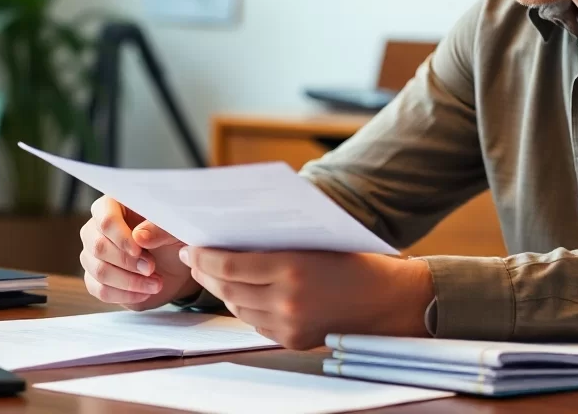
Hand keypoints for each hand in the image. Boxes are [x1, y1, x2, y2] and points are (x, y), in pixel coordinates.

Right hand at [80, 196, 198, 309]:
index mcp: (115, 206)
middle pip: (98, 246)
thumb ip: (159, 229)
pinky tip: (144, 293)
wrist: (176, 265)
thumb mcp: (175, 230)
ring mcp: (93, 255)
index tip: (139, 250)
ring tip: (156, 283)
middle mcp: (97, 229)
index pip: (105, 219)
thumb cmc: (173, 239)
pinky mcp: (96, 279)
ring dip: (130, 281)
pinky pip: (100, 290)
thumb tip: (139, 236)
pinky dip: (125, 295)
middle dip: (128, 262)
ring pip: (98, 271)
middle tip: (152, 268)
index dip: (121, 237)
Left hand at [180, 247, 433, 349]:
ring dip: (222, 290)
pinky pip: (255, 322)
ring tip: (215, 275)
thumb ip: (273, 243)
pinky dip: (245, 307)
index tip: (191, 248)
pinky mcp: (292, 340)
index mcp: (292, 267)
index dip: (204, 257)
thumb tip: (230, 237)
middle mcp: (287, 300)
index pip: (229, 264)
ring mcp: (288, 324)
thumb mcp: (312, 241)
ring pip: (237, 308)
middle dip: (206, 272)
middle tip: (195, 259)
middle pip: (227, 288)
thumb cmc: (352, 260)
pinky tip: (242, 293)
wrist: (386, 299)